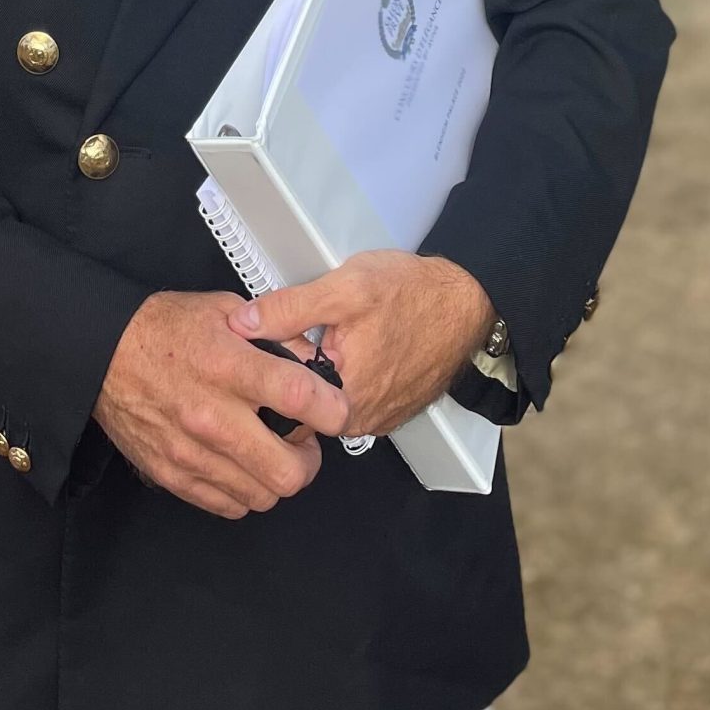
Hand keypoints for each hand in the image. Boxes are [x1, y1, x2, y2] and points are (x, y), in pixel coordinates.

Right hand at [93, 290, 351, 518]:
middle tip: (302, 442)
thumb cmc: (165, 328)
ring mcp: (191, 453)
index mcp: (228, 366)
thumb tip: (312, 360)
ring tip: (269, 453)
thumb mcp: (224, 310)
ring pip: (263, 496)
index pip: (300, 399)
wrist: (101, 353)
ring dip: (276, 478)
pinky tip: (240, 464)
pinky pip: (229, 505)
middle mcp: (211, 416)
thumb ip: (272, 334)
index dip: (332, 410)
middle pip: (289, 471)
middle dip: (308, 460)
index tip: (335, 409)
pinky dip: (244, 491)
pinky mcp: (173, 476)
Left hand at [228, 253, 495, 439]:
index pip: (281, 398)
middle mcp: (361, 421)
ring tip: (330, 333)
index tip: (272, 338)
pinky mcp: (391, 410)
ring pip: (328, 399)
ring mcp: (379, 418)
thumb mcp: (344, 288)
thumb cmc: (412, 293)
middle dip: (295, 367)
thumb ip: (289, 308)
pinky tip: (351, 344)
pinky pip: (353, 397)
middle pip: (304, 402)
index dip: (270, 364)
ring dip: (321, 370)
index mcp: (344, 398)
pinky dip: (345, 373)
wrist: (467, 301)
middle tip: (306, 329)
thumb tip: (242, 324)